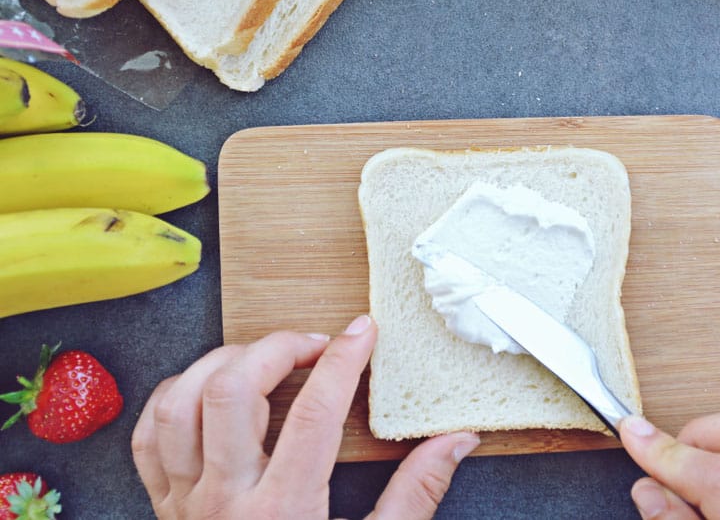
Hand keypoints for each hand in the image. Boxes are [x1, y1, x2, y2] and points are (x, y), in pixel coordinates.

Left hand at [131, 318, 479, 518]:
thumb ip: (415, 496)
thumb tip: (455, 441)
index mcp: (284, 511)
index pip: (315, 412)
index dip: (343, 360)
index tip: (363, 332)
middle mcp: (226, 500)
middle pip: (234, 391)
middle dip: (278, 347)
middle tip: (315, 344)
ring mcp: (186, 502)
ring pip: (182, 403)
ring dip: (222, 363)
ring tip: (263, 358)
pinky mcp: (164, 507)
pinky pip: (148, 436)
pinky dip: (175, 397)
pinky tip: (209, 390)